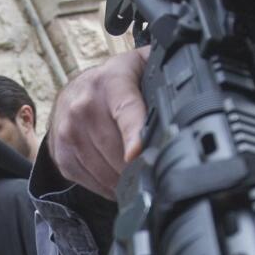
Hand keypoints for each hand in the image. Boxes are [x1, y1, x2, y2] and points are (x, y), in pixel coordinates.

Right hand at [46, 47, 149, 198]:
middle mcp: (84, 107)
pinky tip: (116, 176)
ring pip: (105, 172)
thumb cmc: (111, 84)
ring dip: (124, 179)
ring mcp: (69, 133)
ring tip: (134, 171)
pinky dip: (108, 186)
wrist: (70, 93)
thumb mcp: (137, 68)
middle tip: (153, 166)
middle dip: (140, 166)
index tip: (137, 152)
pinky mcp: (61, 154)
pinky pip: (91, 182)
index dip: (132, 135)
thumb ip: (162, 73)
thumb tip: (193, 89)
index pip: (125, 111)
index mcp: (111, 83)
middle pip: (118, 152)